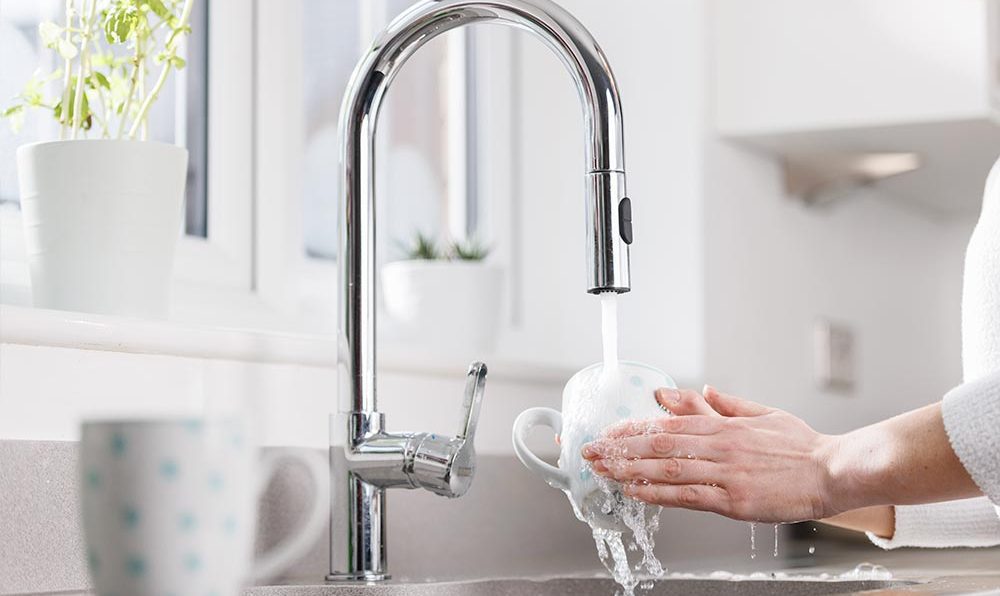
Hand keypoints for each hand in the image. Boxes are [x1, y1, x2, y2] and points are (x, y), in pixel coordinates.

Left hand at [581, 386, 837, 522]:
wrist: (835, 471)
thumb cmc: (801, 446)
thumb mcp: (761, 414)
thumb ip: (724, 405)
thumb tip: (695, 391)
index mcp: (724, 426)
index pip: (667, 425)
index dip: (632, 428)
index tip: (607, 431)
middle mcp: (720, 447)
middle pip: (659, 446)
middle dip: (619, 449)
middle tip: (589, 451)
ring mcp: (726, 474)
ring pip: (667, 470)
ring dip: (629, 470)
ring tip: (602, 471)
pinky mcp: (735, 501)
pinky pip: (688, 497)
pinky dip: (658, 494)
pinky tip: (636, 492)